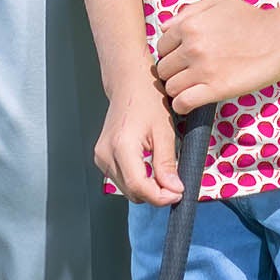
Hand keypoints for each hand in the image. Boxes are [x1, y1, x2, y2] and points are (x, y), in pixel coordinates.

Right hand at [94, 72, 180, 205]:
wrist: (128, 82)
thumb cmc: (146, 98)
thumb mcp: (164, 131)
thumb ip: (166, 163)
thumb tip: (174, 190)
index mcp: (121, 146)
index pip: (139, 187)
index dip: (161, 197)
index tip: (179, 193)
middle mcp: (106, 154)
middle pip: (133, 192)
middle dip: (156, 193)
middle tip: (174, 182)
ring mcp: (101, 156)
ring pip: (127, 189)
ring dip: (147, 189)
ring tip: (162, 172)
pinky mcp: (101, 157)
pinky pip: (122, 180)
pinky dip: (138, 181)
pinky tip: (148, 167)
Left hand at [153, 0, 279, 112]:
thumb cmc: (251, 18)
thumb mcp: (217, 2)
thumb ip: (188, 12)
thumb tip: (164, 28)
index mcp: (188, 25)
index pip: (161, 47)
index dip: (170, 55)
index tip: (181, 61)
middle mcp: (191, 46)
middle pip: (163, 69)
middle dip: (172, 73)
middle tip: (186, 76)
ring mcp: (203, 69)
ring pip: (171, 87)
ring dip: (178, 90)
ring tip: (190, 89)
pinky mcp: (216, 89)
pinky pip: (183, 103)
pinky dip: (182, 106)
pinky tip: (190, 103)